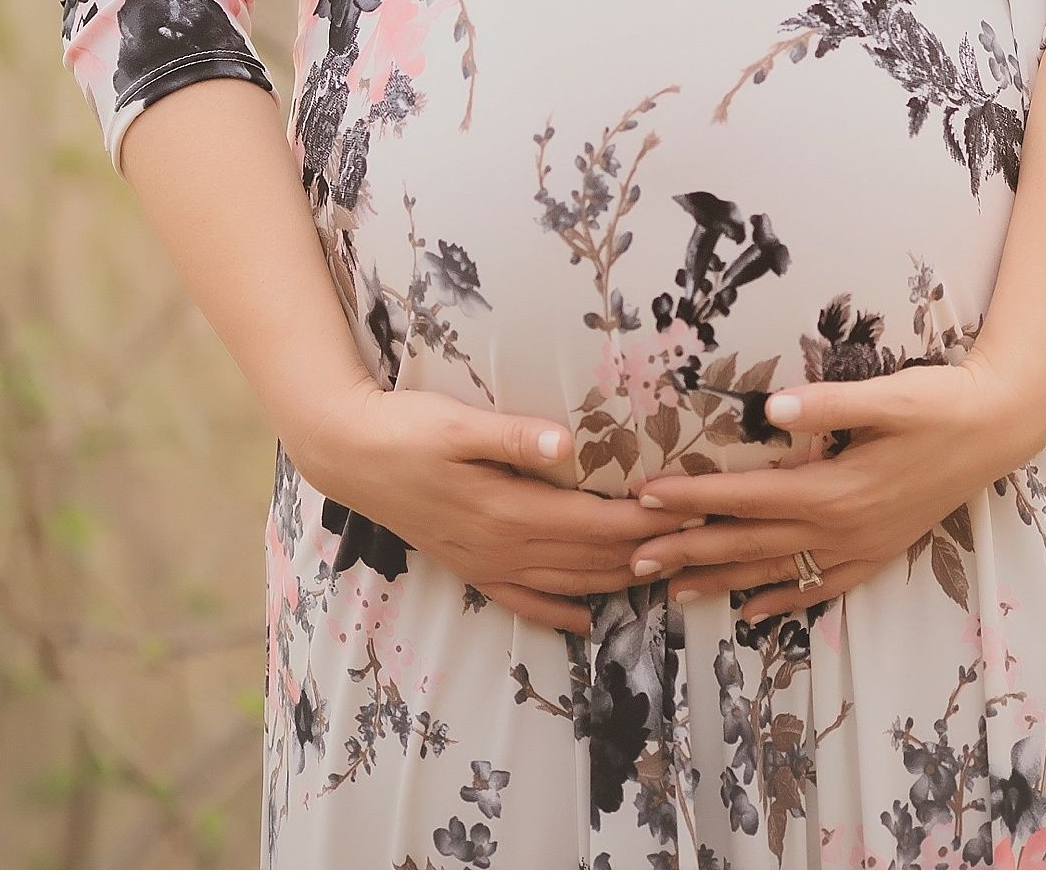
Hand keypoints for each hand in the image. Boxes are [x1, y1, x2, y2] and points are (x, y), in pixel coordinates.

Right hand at [285, 378, 712, 637]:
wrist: (349, 456)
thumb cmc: (406, 430)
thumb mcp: (457, 424)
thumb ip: (513, 437)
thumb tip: (567, 444)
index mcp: (508, 510)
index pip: (595, 523)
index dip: (645, 522)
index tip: (689, 512)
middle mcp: (503, 547)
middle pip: (591, 557)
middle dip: (646, 552)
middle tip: (696, 544)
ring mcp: (486, 563)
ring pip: (566, 583)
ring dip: (616, 581)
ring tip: (663, 576)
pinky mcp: (471, 568)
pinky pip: (524, 601)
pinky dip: (559, 612)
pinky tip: (586, 620)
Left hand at [620, 350, 1045, 624]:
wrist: (998, 429)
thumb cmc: (941, 402)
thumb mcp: (890, 394)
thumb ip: (831, 403)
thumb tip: (775, 409)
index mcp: (835, 487)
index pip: (748, 496)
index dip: (695, 498)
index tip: (646, 498)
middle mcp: (842, 526)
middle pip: (750, 543)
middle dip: (689, 551)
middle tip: (633, 560)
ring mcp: (861, 545)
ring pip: (778, 571)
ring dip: (723, 582)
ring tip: (672, 594)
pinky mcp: (878, 550)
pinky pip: (821, 586)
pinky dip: (784, 598)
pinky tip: (755, 610)